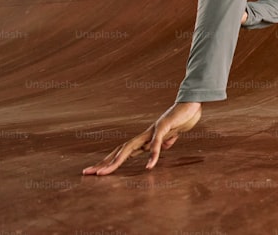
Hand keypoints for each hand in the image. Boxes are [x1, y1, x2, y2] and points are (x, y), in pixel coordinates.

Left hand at [81, 101, 201, 175]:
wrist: (192, 104)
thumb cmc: (181, 119)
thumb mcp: (172, 135)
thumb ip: (166, 141)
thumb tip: (164, 147)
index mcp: (145, 139)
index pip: (122, 152)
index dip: (108, 162)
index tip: (95, 172)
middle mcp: (144, 135)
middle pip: (119, 151)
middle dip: (103, 163)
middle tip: (86, 173)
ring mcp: (152, 131)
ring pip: (129, 148)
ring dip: (115, 161)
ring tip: (103, 173)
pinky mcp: (164, 128)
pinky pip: (156, 144)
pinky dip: (152, 155)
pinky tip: (149, 167)